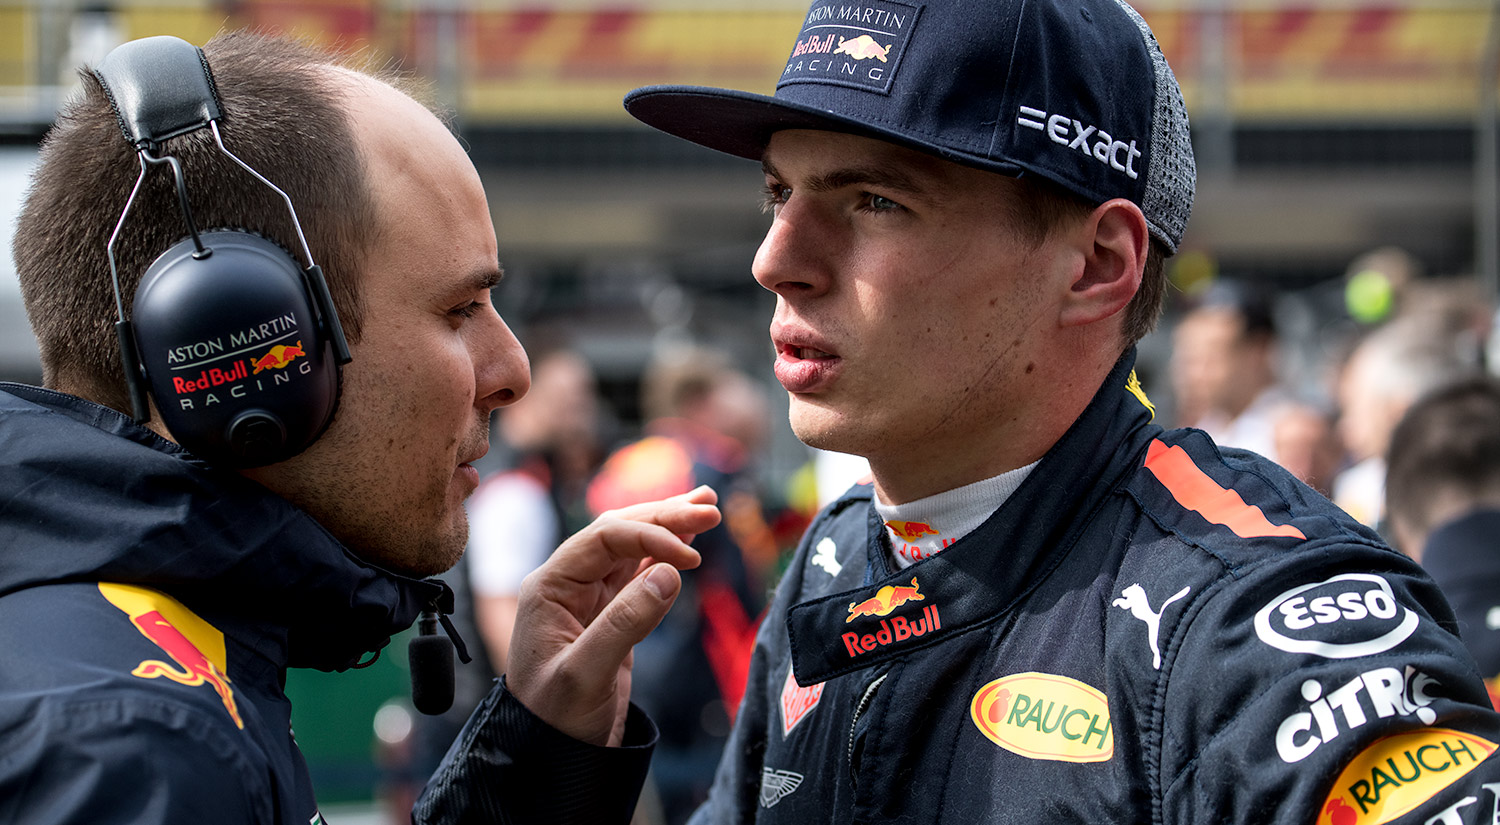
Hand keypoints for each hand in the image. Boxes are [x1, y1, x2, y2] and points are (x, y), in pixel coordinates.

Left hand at [506, 485, 718, 745]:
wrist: (549, 756)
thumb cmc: (555, 719)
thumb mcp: (586, 674)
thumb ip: (625, 622)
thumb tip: (670, 573)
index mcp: (550, 587)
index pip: (604, 539)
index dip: (650, 536)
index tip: (691, 557)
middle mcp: (567, 585)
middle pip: (619, 533)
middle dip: (665, 517)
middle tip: (711, 507)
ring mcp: (588, 600)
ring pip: (631, 549)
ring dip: (668, 527)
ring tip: (707, 507)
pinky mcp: (609, 618)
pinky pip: (638, 574)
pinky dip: (665, 556)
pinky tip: (688, 543)